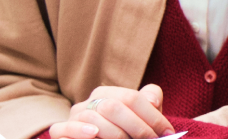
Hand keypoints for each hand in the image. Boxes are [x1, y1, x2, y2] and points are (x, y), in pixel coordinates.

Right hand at [49, 84, 175, 138]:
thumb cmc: (126, 132)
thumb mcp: (141, 115)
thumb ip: (149, 99)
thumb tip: (152, 100)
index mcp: (107, 93)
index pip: (132, 98)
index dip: (152, 116)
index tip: (166, 132)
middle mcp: (88, 102)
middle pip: (113, 107)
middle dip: (137, 126)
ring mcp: (73, 117)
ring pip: (92, 118)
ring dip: (115, 133)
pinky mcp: (61, 132)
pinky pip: (63, 128)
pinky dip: (79, 130)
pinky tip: (93, 133)